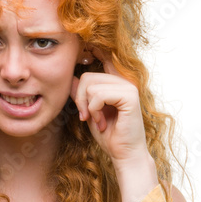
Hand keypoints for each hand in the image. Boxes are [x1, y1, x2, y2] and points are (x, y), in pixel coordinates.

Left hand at [70, 49, 151, 170]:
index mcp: (115, 83)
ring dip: (88, 108)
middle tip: (86, 117)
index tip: (85, 47)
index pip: (102, 59)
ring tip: (97, 121)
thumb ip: (82, 95)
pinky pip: (99, 95)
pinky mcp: (130, 96)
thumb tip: (70, 78)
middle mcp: (123, 81)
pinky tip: (102, 122)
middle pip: (87, 76)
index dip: (92, 50)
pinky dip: (94, 110)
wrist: (124, 154)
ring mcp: (128, 86)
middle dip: (80, 99)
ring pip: (91, 85)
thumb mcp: (89, 112)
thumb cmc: (109, 135)